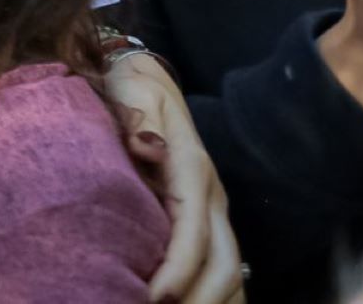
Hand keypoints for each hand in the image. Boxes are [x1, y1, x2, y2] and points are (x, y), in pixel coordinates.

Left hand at [103, 51, 242, 302]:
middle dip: (201, 299)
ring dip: (212, 300)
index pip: (194, 231)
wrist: (147, 81)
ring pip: (231, 271)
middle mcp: (211, 197)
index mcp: (192, 170)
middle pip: (224, 262)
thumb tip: (147, 146)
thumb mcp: (131, 93)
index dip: (179, 268)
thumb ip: (137, 119)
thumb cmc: (131, 91)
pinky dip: (216, 293)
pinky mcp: (209, 222)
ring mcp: (215, 212)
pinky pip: (224, 267)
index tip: (154, 296)